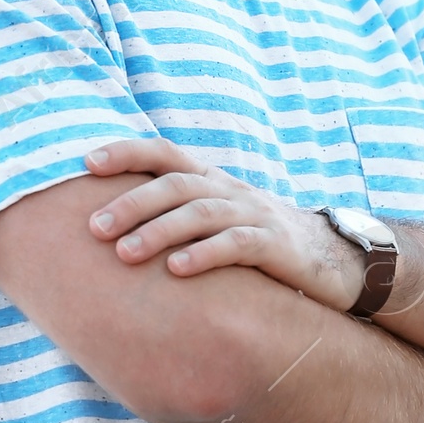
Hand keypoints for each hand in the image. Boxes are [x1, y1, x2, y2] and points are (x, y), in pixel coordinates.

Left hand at [84, 137, 365, 313]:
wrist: (337, 260)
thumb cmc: (263, 242)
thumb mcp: (221, 219)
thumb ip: (180, 213)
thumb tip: (115, 220)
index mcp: (213, 180)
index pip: (166, 153)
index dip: (127, 152)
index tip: (86, 162)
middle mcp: (230, 190)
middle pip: (176, 184)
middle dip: (131, 203)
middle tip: (93, 228)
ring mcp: (255, 215)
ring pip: (201, 213)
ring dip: (158, 231)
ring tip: (123, 253)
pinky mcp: (275, 246)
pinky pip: (236, 245)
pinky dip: (204, 255)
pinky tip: (176, 270)